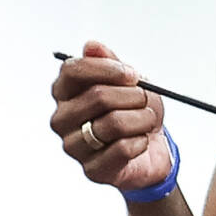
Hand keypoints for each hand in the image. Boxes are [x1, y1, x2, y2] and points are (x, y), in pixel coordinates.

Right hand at [49, 41, 172, 193]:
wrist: (153, 149)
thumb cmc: (135, 112)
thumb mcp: (129, 83)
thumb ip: (110, 63)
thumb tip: (92, 46)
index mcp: (65, 92)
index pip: (72, 70)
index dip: (107, 69)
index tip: (133, 75)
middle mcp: (62, 118)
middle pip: (98, 96)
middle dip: (134, 96)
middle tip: (144, 101)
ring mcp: (73, 146)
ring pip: (114, 122)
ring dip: (143, 119)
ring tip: (146, 121)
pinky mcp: (92, 169)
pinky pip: (124, 148)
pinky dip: (142, 141)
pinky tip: (141, 141)